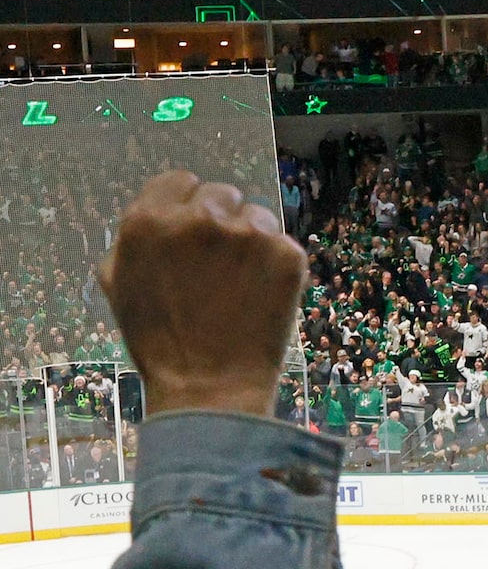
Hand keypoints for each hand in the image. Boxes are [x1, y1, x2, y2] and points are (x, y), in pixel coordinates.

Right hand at [98, 171, 307, 419]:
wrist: (208, 387)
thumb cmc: (160, 343)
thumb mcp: (120, 284)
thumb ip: (135, 240)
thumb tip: (158, 217)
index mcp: (149, 220)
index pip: (181, 182)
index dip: (190, 205)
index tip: (198, 231)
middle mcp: (198, 218)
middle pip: (222, 194)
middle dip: (224, 220)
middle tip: (225, 263)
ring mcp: (246, 234)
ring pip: (259, 216)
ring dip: (255, 242)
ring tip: (245, 285)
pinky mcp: (286, 255)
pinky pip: (286, 247)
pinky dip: (281, 268)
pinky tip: (266, 298)